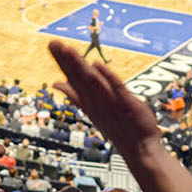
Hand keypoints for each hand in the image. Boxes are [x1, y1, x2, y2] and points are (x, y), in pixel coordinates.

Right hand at [49, 41, 163, 159]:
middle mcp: (96, 101)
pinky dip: (107, 77)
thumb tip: (57, 83)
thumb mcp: (93, 109)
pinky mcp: (126, 105)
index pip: (72, 77)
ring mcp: (110, 104)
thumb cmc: (117, 127)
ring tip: (68, 50)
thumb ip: (75, 94)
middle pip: (78, 77)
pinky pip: (116, 89)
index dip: (62, 61)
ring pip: (92, 82)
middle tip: (53, 43)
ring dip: (80, 66)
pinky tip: (97, 65)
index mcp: (88, 100)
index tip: (52, 45)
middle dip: (66, 60)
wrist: (139, 148)